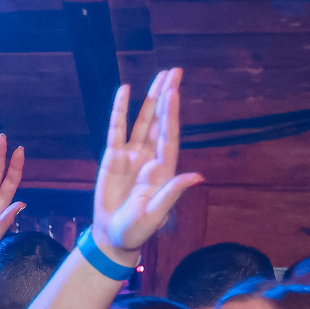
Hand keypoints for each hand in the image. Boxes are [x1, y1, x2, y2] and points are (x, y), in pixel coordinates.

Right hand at [90, 69, 202, 261]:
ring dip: (151, 99)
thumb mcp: (156, 214)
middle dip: (166, 97)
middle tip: (173, 72)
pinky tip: (125, 92)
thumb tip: (197, 177)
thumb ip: (172, 193)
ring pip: (143, 120)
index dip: (171, 114)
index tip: (173, 92)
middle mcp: (150, 157)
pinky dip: (120, 110)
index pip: (169, 135)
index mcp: (164, 169)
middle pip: (160, 121)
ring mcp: (132, 155)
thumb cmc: (137, 229)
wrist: (113, 236)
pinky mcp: (113, 157)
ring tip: (159, 76)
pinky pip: (117, 129)